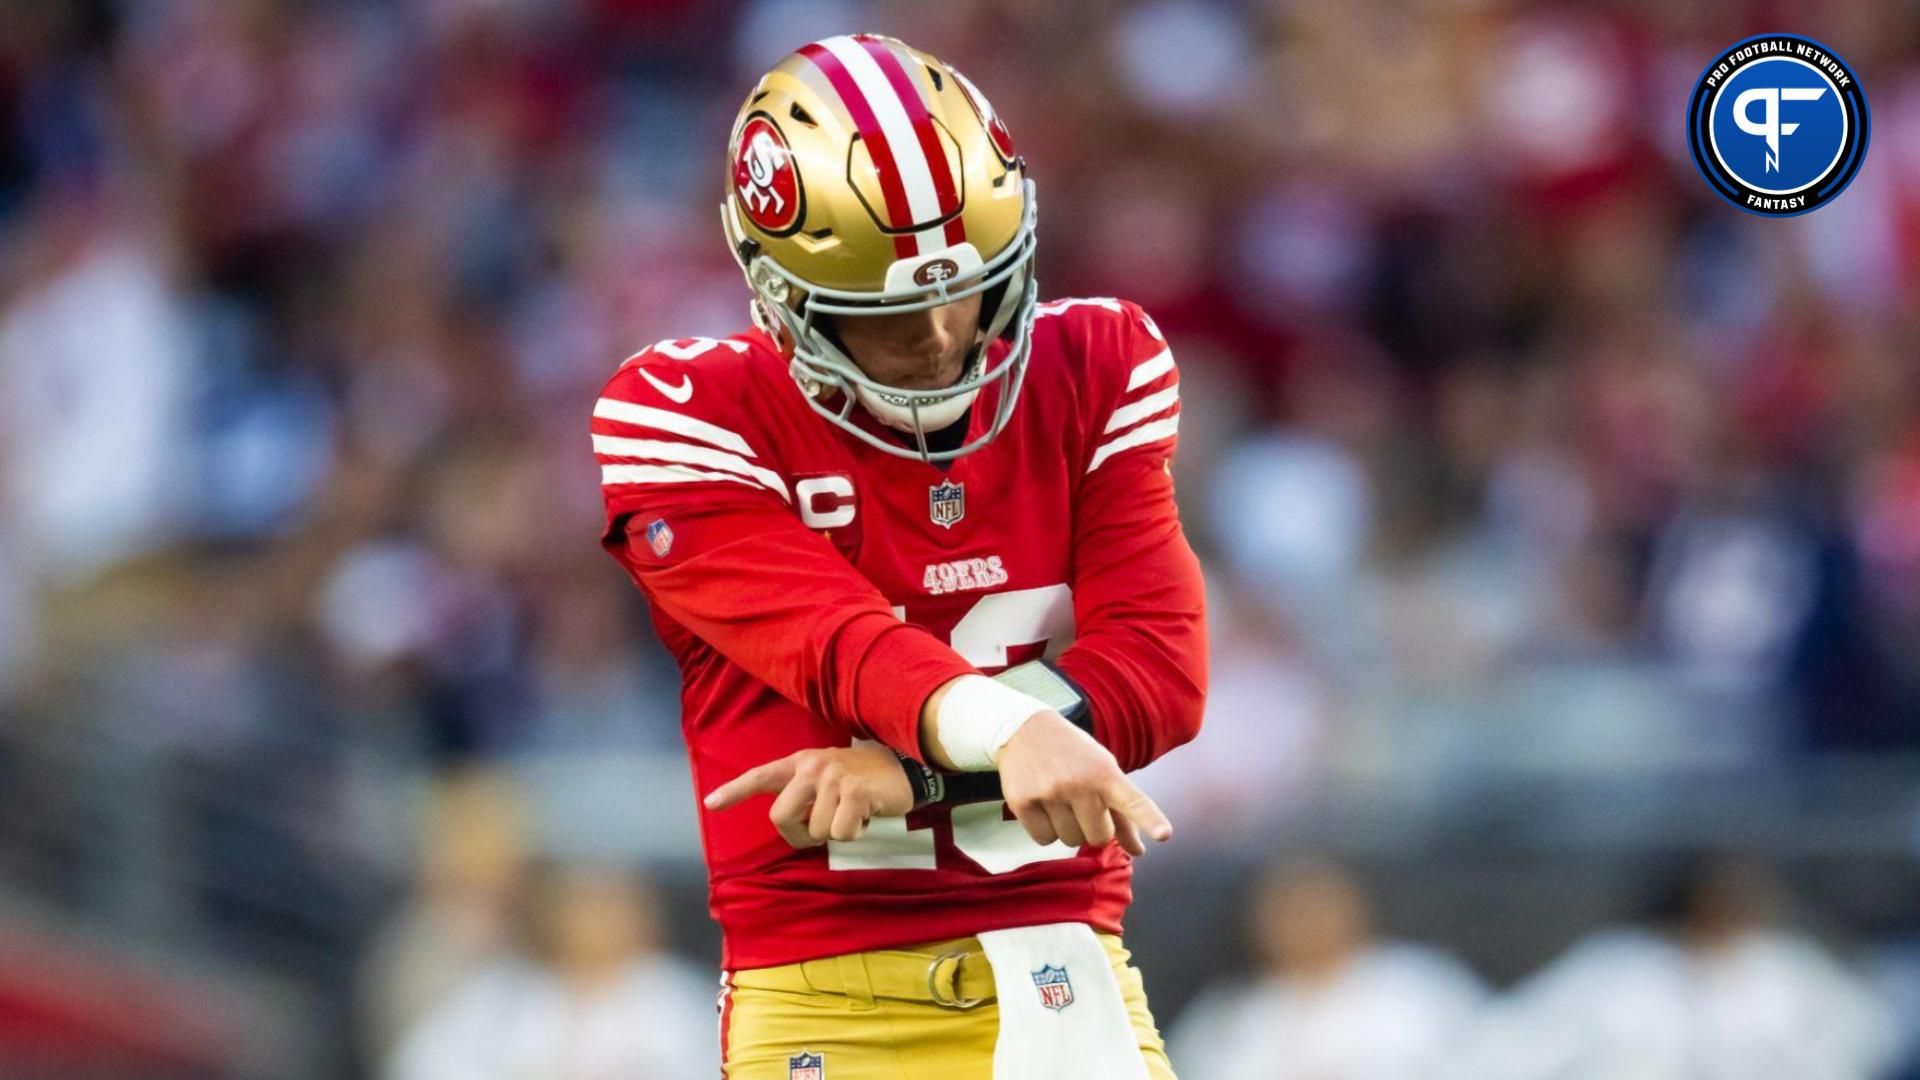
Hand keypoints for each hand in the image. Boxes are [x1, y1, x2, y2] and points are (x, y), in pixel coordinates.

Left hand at [703, 741, 914, 847]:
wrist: (903, 768)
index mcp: (800, 763)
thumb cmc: (862, 781)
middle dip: (801, 834)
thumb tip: (790, 824)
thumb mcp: (827, 778)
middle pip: (780, 818)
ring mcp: (832, 777)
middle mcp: (811, 766)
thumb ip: (804, 794)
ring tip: (853, 812)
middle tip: (825, 827)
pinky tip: (865, 815)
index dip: (734, 791)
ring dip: (836, 832)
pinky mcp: (854, 791)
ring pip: (816, 831)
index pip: (760, 776)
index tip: (711, 803)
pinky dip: (855, 833)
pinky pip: (840, 834)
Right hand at [995, 710, 1171, 856]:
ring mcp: (1050, 793)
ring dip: (1068, 828)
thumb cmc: (1072, 754)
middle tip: (1081, 804)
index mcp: (1105, 773)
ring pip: (1070, 841)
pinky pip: (1044, 840)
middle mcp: (1079, 783)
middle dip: (1093, 828)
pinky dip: (1045, 830)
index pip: (1133, 800)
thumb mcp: (1102, 771)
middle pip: (1099, 837)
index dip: (1150, 819)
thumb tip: (1138, 851)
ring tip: (1059, 799)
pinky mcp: (1023, 802)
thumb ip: (1122, 812)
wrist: (1022, 729)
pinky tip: (1042, 805)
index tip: (1164, 834)